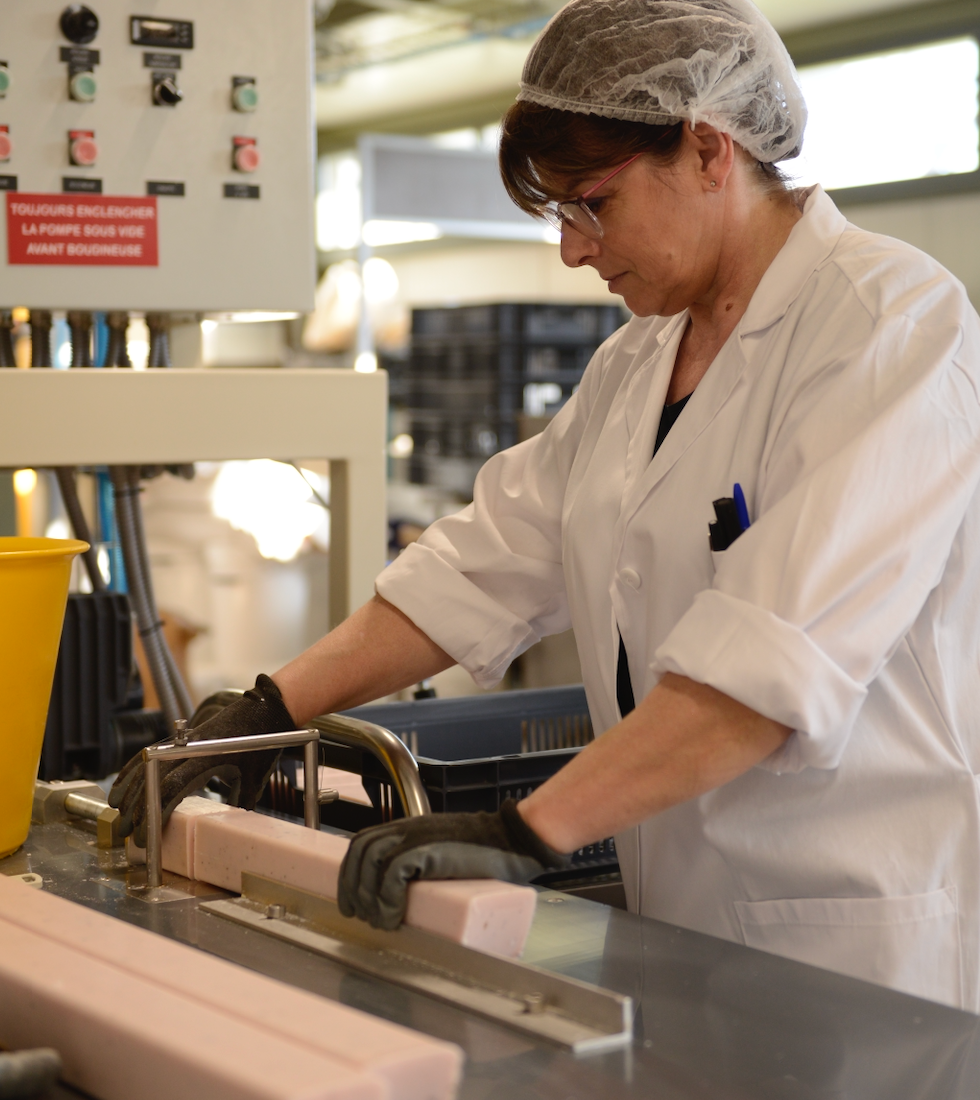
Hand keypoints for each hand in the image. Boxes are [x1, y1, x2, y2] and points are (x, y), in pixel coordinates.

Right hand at [109, 674, 296, 846]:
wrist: (263, 712)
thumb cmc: (262, 747)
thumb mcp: (256, 780)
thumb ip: (240, 807)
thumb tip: (232, 835)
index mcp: (208, 759)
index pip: (172, 787)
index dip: (154, 813)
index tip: (144, 837)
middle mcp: (190, 748)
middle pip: (153, 778)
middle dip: (135, 807)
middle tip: (124, 833)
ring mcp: (183, 741)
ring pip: (147, 765)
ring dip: (129, 789)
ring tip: (115, 813)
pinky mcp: (180, 739)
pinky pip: (149, 753)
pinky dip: (133, 769)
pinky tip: (121, 784)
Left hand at [338, 799, 568, 929]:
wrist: (514, 839)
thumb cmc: (487, 850)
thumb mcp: (446, 850)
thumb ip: (428, 862)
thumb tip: (414, 899)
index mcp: (408, 828)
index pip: (363, 844)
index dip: (351, 873)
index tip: (352, 902)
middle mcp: (408, 829)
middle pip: (362, 853)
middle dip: (354, 889)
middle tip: (363, 917)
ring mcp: (417, 837)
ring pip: (372, 864)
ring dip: (370, 898)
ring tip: (381, 922)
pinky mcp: (430, 850)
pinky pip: (393, 874)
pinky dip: (387, 899)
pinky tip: (393, 917)